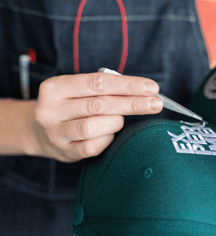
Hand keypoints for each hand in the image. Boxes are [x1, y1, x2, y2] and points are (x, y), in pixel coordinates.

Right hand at [32, 72, 162, 162]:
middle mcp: (51, 109)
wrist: (38, 131)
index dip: (127, 84)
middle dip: (133, 103)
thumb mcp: (77, 90)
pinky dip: (107, 139)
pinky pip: (93, 147)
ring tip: (121, 120)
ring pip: (94, 126)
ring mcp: (56, 132)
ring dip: (116, 122)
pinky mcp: (64, 152)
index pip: (97, 82)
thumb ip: (104, 89)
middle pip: (99, 104)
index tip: (152, 88)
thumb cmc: (70, 105)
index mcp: (55, 87)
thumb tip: (144, 91)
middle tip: (156, 104)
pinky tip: (110, 134)